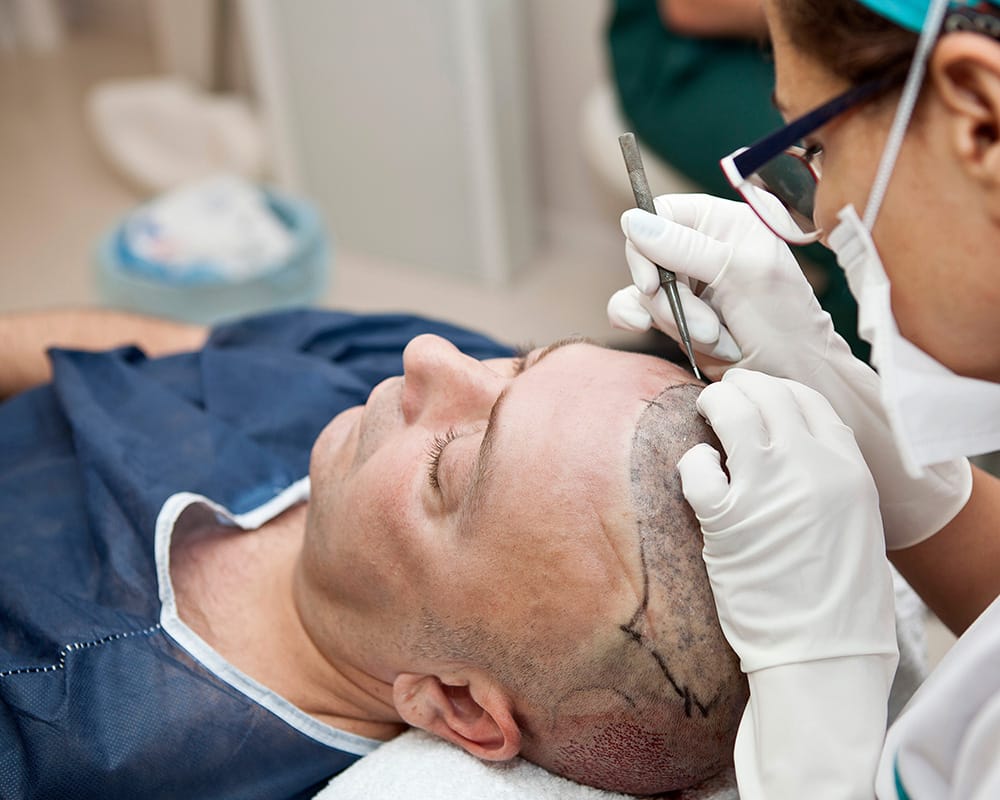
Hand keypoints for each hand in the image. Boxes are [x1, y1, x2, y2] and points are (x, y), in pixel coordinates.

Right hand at [609, 192, 970, 548]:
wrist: (811, 409)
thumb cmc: (794, 340)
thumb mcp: (744, 281)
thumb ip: (688, 247)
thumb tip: (631, 218)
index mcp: (738, 233)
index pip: (670, 211)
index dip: (655, 234)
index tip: (659, 265)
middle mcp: (716, 262)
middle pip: (649, 251)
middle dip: (662, 282)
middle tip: (697, 312)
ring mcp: (701, 300)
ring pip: (642, 288)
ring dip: (662, 313)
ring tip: (710, 338)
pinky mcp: (691, 337)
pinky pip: (646, 319)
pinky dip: (652, 330)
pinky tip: (682, 344)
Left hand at [678, 369, 896, 798]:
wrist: (823, 654)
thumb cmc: (841, 599)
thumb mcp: (857, 523)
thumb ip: (830, 477)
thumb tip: (793, 445)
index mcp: (850, 471)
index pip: (809, 402)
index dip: (777, 390)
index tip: (759, 391)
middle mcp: (812, 468)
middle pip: (769, 396)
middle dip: (741, 387)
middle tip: (724, 394)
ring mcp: (768, 489)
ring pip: (733, 412)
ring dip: (714, 405)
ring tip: (705, 411)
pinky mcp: (727, 518)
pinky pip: (698, 466)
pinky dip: (693, 463)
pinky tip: (698, 473)